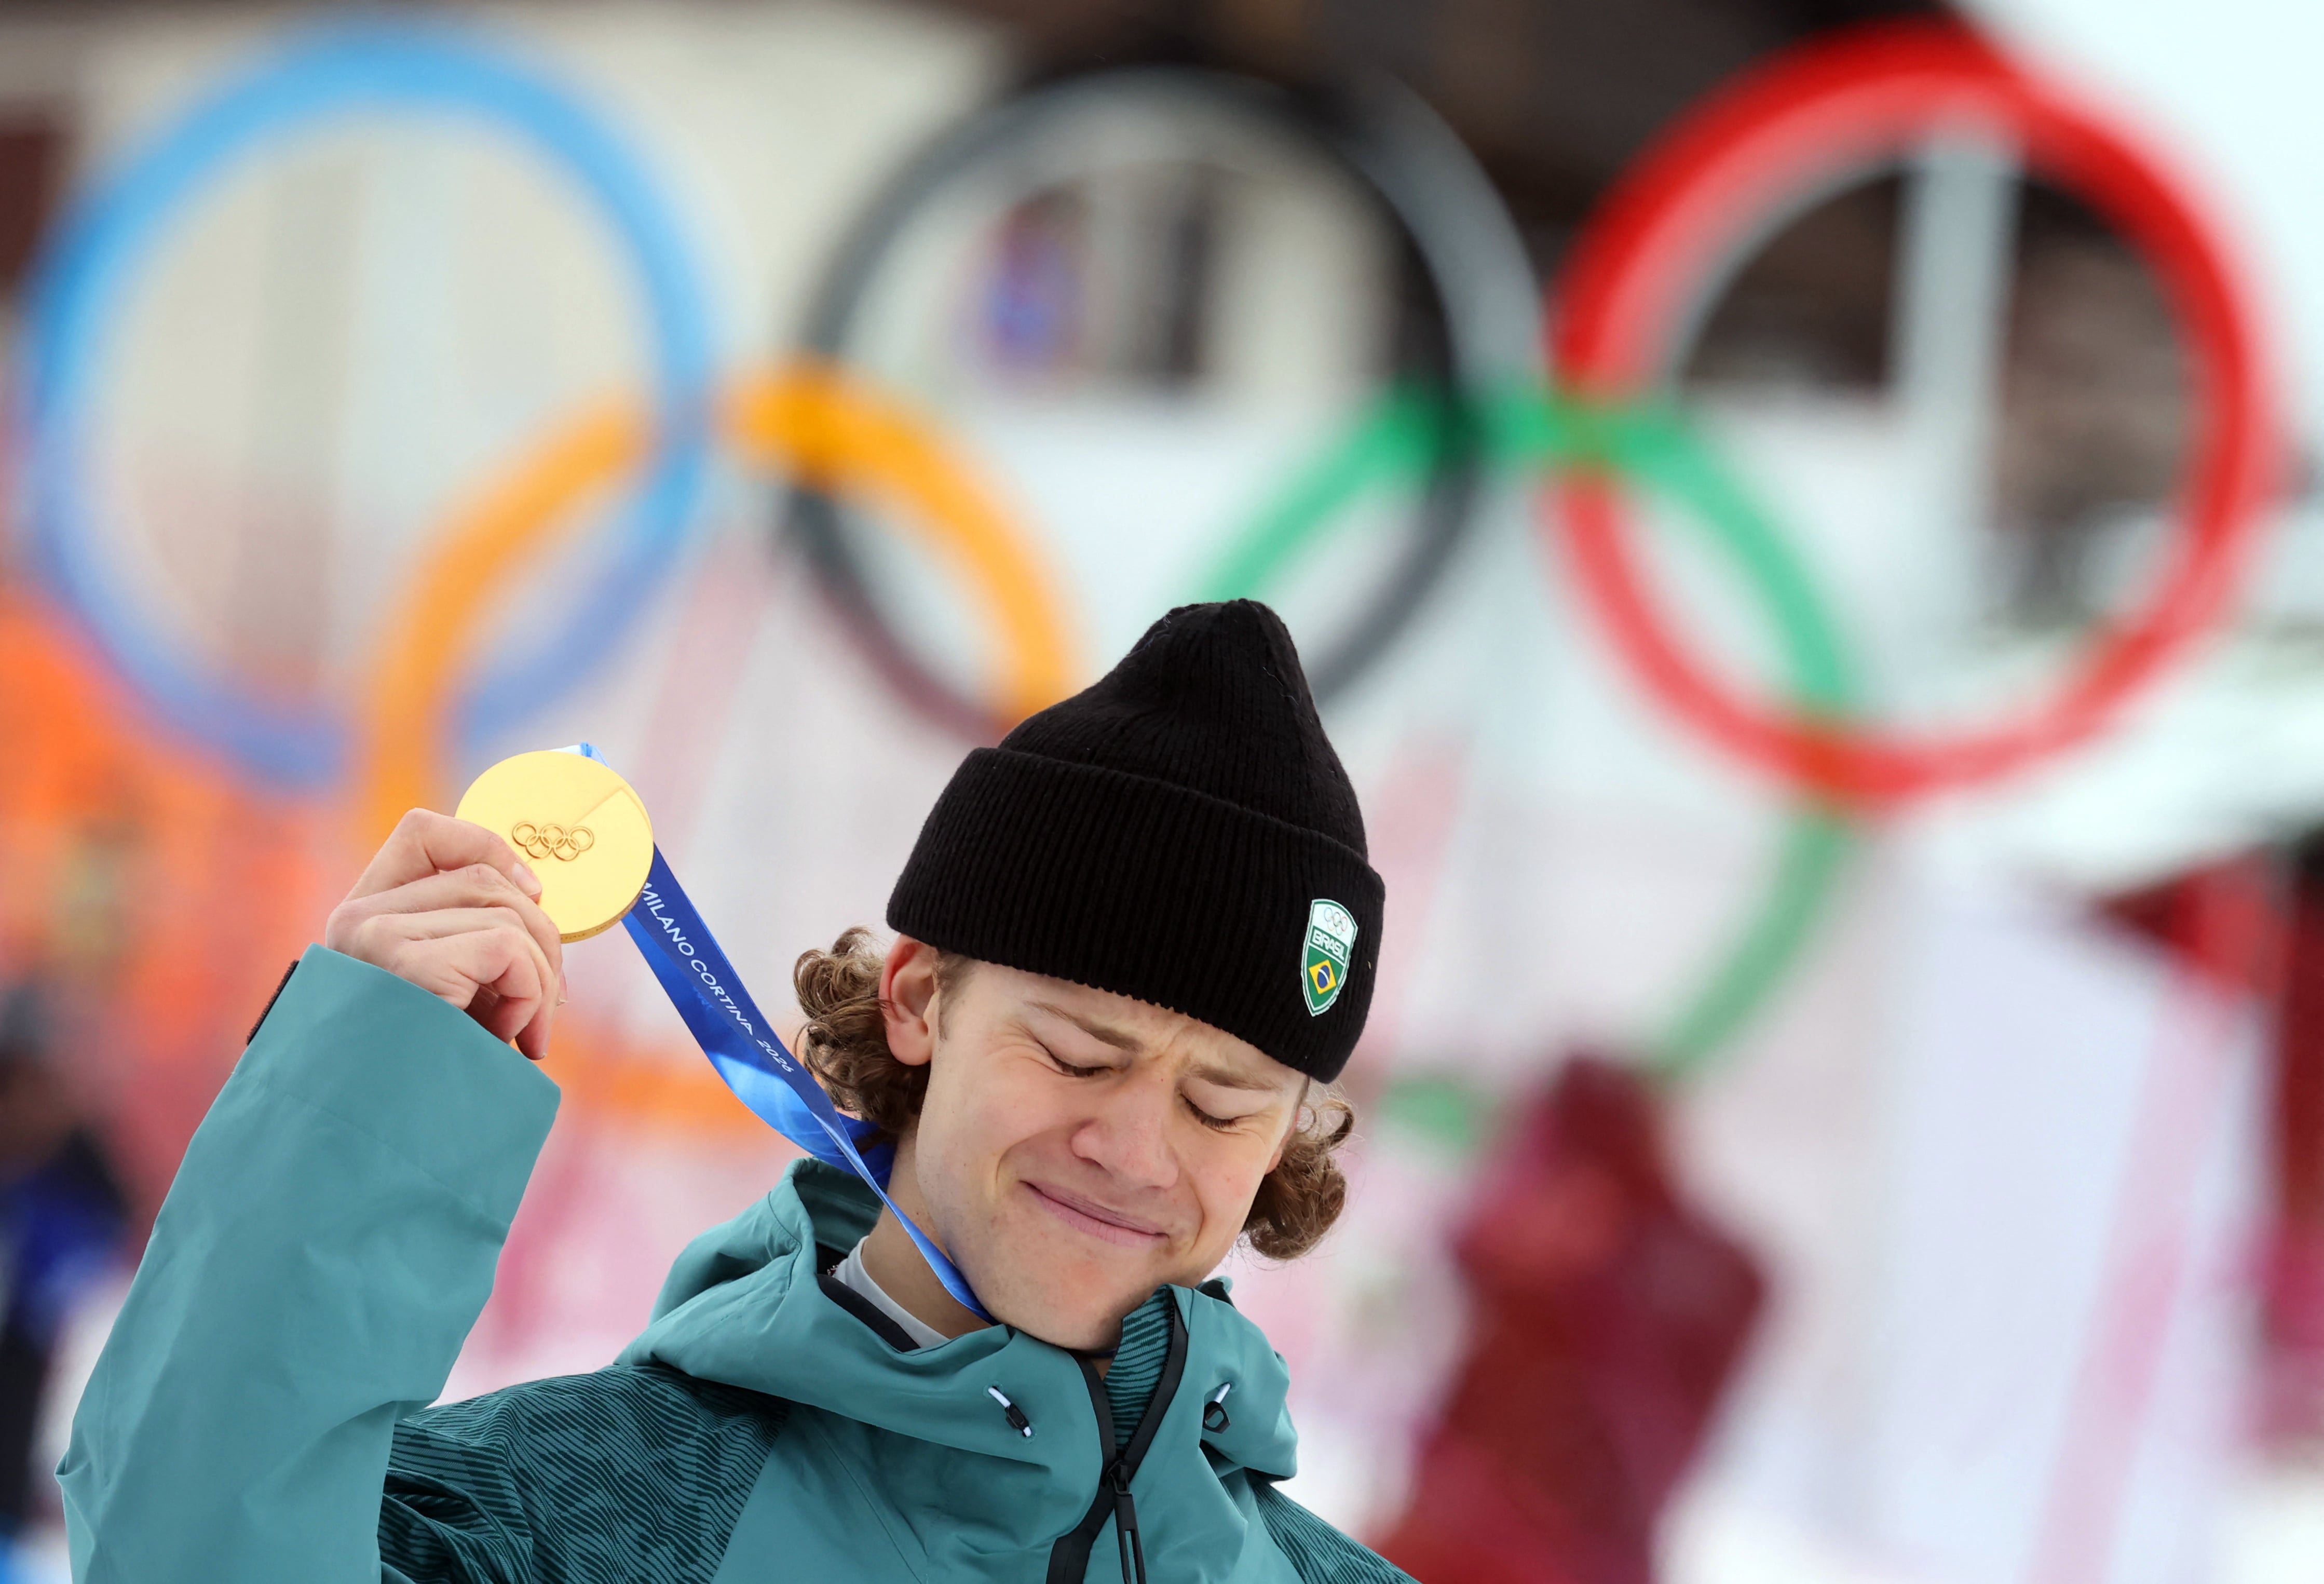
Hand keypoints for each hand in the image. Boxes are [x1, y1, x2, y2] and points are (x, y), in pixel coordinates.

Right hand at [325, 810, 566, 1059]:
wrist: (377, 1152)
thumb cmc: (422, 1078)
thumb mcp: (445, 996)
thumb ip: (467, 943)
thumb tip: (537, 899)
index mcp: (363, 918)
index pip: (424, 832)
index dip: (490, 848)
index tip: (532, 893)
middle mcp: (359, 920)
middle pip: (489, 879)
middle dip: (542, 939)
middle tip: (546, 1004)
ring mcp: (377, 938)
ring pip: (508, 915)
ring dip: (539, 980)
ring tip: (520, 1033)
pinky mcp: (404, 966)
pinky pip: (507, 949)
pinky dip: (529, 996)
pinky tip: (510, 1041)